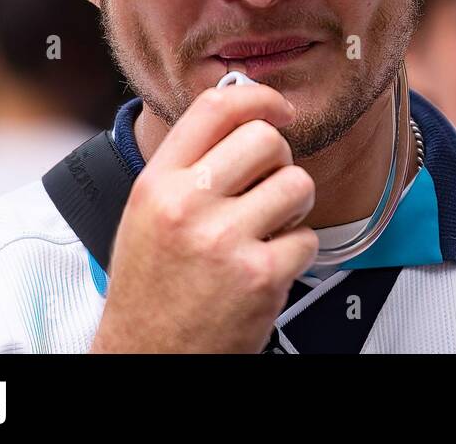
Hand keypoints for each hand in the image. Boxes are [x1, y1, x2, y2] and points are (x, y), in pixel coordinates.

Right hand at [90, 84, 317, 352]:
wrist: (149, 358)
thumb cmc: (152, 290)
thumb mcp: (147, 216)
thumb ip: (188, 165)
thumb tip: (238, 110)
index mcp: (157, 185)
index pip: (215, 107)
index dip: (258, 96)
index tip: (279, 107)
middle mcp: (187, 206)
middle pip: (266, 139)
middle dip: (280, 161)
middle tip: (268, 188)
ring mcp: (225, 240)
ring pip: (298, 184)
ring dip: (293, 208)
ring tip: (266, 231)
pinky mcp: (260, 274)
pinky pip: (308, 237)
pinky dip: (296, 253)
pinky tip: (265, 268)